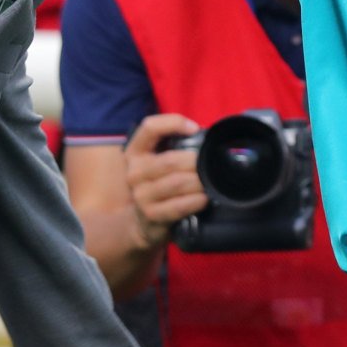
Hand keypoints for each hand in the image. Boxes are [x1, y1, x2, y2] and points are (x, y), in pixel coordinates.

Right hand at [123, 115, 206, 248]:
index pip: (150, 128)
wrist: (143, 223)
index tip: (195, 129)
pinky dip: (196, 201)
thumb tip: (208, 137)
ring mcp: (141, 195)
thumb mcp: (160, 162)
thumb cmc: (160, 185)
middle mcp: (134, 172)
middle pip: (170, 161)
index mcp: (136, 152)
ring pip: (177, 183)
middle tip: (212, 165)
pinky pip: (179, 205)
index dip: (173, 123)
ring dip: (200, 182)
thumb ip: (176, 147)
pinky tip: (204, 199)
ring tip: (211, 182)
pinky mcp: (151, 215)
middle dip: (196, 162)